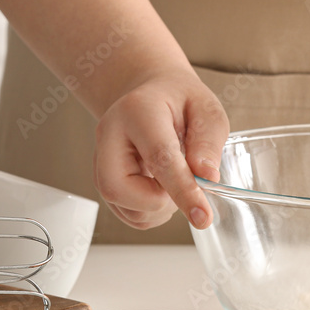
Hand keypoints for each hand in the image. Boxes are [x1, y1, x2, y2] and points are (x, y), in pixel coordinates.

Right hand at [93, 67, 228, 230]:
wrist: (151, 93)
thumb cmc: (179, 100)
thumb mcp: (206, 108)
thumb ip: (208, 141)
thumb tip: (207, 177)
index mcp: (138, 111)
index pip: (159, 158)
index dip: (183, 191)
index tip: (203, 216)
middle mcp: (110, 136)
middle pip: (118, 189)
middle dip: (159, 202)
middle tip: (184, 186)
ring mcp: (101, 160)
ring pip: (123, 207)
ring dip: (159, 209)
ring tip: (176, 182)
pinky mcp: (103, 180)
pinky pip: (127, 214)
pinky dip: (151, 212)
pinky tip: (163, 189)